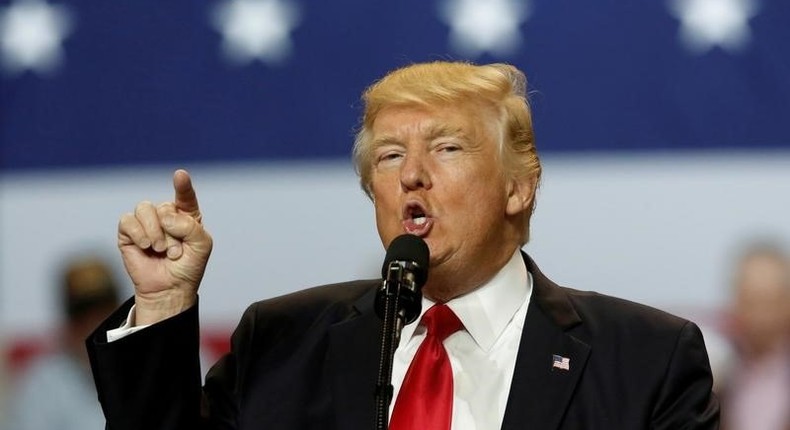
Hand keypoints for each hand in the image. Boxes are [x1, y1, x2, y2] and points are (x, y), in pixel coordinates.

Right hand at [117, 169, 212, 324]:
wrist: (169, 289)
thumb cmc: (188, 267)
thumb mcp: (202, 245)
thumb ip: (189, 225)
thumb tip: (164, 217)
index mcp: (186, 216)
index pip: (185, 196)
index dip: (182, 186)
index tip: (180, 175)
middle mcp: (166, 216)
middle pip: (164, 207)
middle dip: (171, 232)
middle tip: (175, 252)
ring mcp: (146, 223)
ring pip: (145, 208)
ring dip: (155, 232)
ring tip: (160, 250)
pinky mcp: (128, 233)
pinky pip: (128, 220)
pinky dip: (138, 233)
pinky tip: (145, 246)